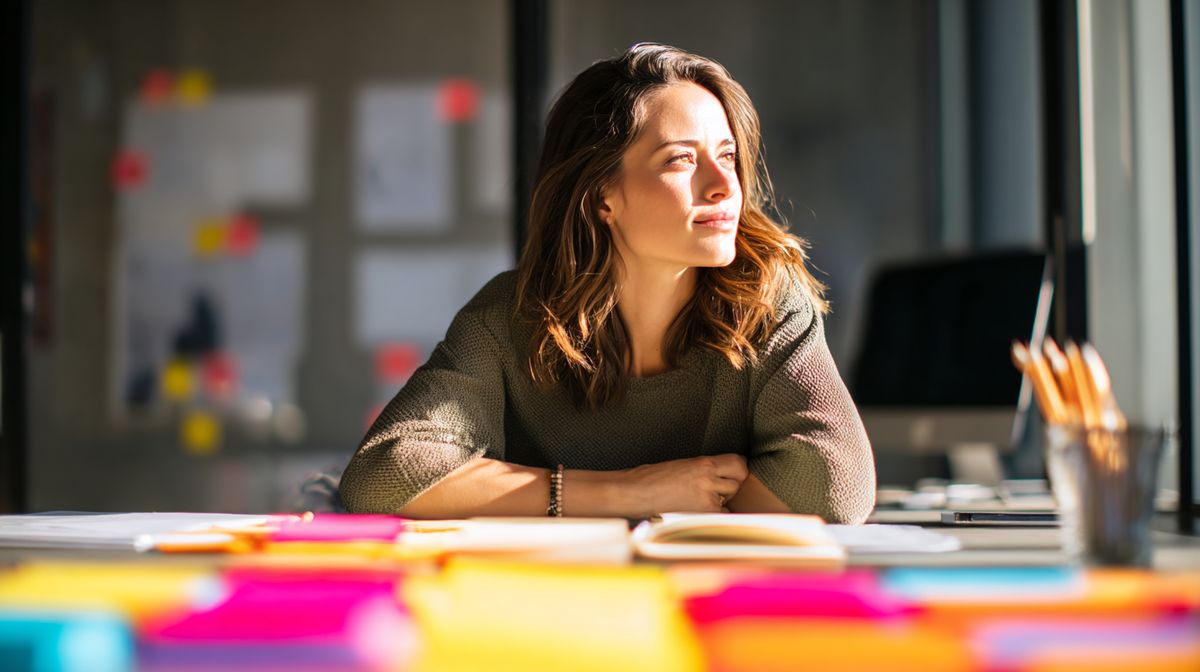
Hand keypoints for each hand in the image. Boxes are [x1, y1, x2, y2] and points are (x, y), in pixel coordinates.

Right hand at [618, 454, 748, 516]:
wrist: (637, 491)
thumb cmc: (654, 478)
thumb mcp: (684, 465)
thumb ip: (705, 469)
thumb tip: (723, 474)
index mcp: (704, 462)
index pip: (738, 462)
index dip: (737, 469)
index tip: (732, 473)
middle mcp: (709, 477)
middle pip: (738, 480)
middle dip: (730, 484)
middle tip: (715, 488)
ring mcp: (707, 495)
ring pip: (731, 497)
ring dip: (722, 498)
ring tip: (702, 498)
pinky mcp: (702, 511)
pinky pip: (722, 514)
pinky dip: (715, 514)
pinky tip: (699, 511)